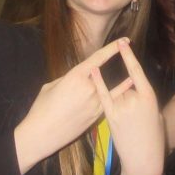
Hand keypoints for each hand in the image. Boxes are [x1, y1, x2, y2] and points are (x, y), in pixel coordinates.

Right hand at [15, 39, 132, 173]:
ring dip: (120, 81)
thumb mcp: (52, 86)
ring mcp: (95, 103)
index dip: (112, 48)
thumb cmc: (41, 108)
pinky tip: (128, 88)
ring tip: (132, 73)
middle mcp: (89, 88)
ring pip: (110, 88)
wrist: (42, 134)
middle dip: (115, 61)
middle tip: (126, 48)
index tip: (124, 40)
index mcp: (76, 76)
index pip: (98, 58)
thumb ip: (68, 78)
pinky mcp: (97, 116)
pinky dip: (118, 94)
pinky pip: (110, 102)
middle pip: (104, 72)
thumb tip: (79, 75)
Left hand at [91, 39, 163, 174]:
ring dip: (119, 100)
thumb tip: (135, 88)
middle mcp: (134, 98)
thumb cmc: (155, 137)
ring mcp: (122, 107)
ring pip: (116, 93)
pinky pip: (103, 95)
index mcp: (149, 96)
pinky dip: (98, 82)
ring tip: (127, 120)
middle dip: (128, 94)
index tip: (123, 42)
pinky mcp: (111, 116)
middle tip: (134, 115)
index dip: (129, 55)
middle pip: (126, 85)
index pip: (136, 71)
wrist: (144, 158)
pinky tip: (93, 71)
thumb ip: (144, 99)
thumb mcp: (156, 114)